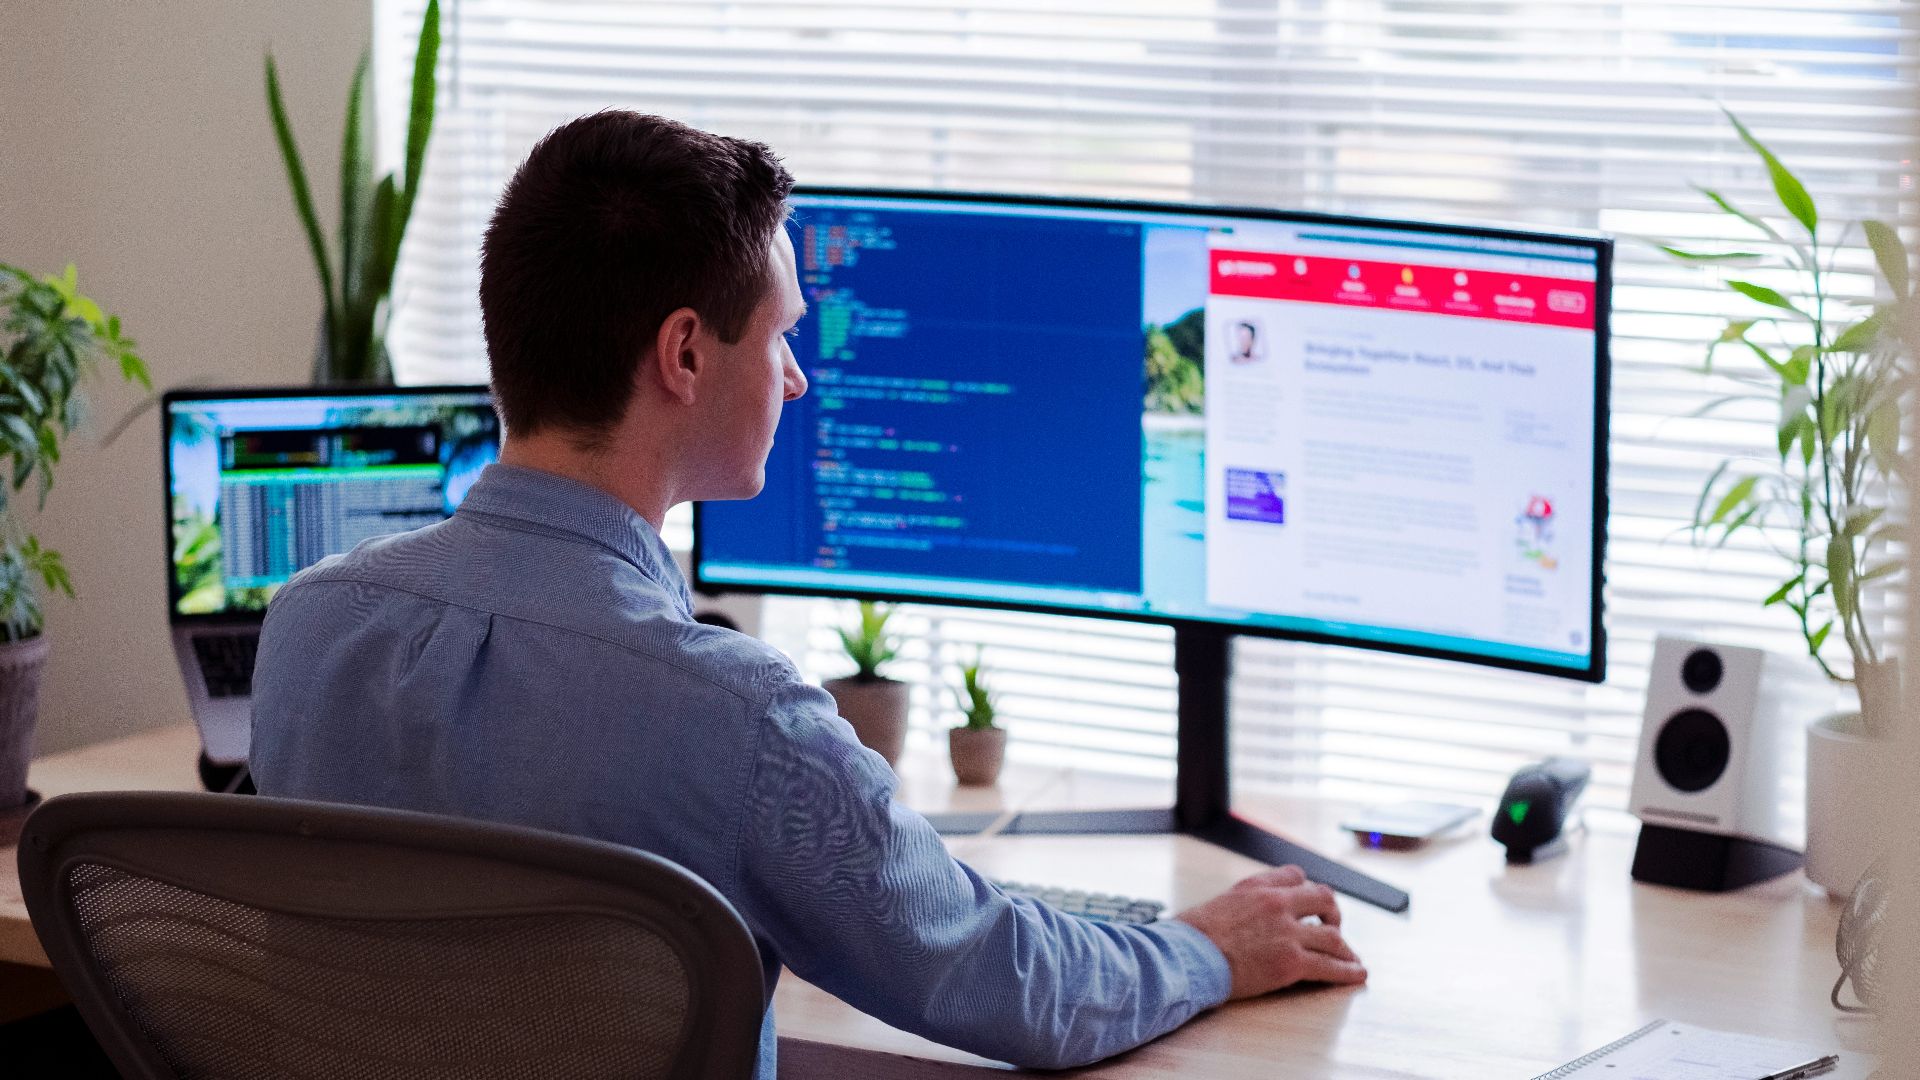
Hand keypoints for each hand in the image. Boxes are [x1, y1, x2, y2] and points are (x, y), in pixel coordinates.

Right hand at [1173, 865, 1366, 998]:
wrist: (1187, 956)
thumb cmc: (1192, 936)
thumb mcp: (1218, 902)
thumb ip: (1241, 902)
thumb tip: (1241, 912)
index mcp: (1258, 887)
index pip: (1295, 876)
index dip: (1305, 890)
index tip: (1309, 903)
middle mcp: (1277, 904)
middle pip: (1324, 899)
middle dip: (1333, 914)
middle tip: (1334, 926)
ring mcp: (1287, 933)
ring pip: (1332, 936)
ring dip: (1345, 948)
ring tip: (1351, 957)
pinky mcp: (1291, 962)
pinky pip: (1330, 966)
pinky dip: (1348, 972)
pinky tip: (1357, 975)